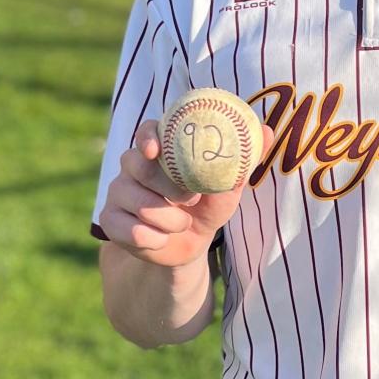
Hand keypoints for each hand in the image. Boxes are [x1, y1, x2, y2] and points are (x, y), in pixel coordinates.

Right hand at [98, 119, 270, 267]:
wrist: (189, 246)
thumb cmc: (207, 206)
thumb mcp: (228, 186)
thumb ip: (243, 159)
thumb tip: (268, 132)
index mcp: (160, 150)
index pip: (146, 132)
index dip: (147, 137)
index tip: (156, 150)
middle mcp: (133, 166)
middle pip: (137, 165)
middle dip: (165, 185)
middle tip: (189, 198)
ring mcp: (118, 192)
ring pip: (137, 202)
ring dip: (168, 219)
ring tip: (181, 223)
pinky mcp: (110, 220)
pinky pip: (129, 230)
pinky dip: (154, 239)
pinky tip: (161, 239)